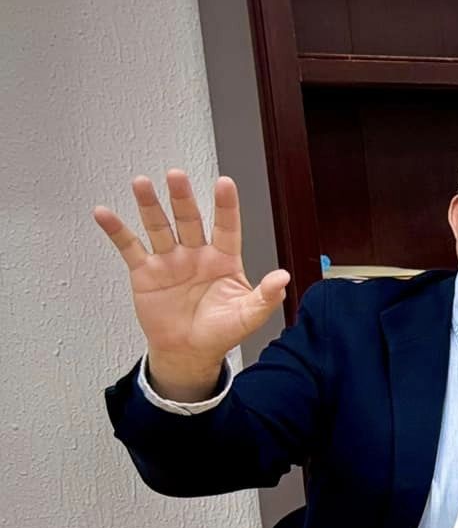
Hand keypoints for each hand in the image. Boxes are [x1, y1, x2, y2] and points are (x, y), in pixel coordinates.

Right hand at [93, 172, 288, 400]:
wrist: (189, 352)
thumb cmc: (221, 331)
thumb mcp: (248, 316)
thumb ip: (266, 296)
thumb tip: (284, 278)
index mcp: (223, 260)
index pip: (226, 227)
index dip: (225, 206)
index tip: (225, 183)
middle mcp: (195, 254)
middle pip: (189, 220)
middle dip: (182, 198)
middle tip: (176, 176)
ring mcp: (169, 260)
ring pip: (158, 226)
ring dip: (149, 205)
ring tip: (141, 183)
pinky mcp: (145, 272)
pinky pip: (129, 247)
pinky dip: (116, 230)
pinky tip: (104, 212)